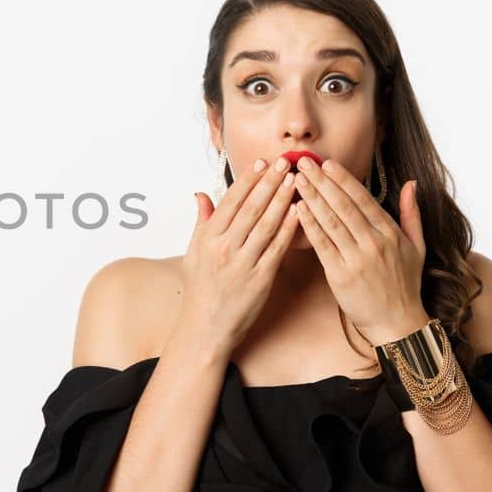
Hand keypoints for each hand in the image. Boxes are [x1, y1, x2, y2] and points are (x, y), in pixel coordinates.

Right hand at [173, 156, 301, 352]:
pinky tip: (299, 212)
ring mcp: (243, 263)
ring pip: (266, 224)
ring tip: (295, 180)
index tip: (260, 162)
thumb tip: (201, 195)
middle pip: (251, 208)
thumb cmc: (200, 291)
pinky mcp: (261, 279)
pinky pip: (278, 248)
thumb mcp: (192, 254)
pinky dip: (289, 228)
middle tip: (283, 163)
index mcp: (208, 239)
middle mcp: (224, 248)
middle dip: (268, 182)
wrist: (206, 328)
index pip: (230, 201)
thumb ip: (200, 222)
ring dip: (282, 200)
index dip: (247, 180)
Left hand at [290, 157, 429, 343]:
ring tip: (295, 180)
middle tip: (302, 162)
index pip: (363, 199)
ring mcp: (358, 258)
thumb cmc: (405, 285)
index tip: (326, 163)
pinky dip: (309, 225)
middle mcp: (375, 242)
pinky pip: (322, 244)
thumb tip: (411, 183)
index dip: (343, 179)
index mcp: (391, 233)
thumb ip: (412, 214)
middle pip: (344, 205)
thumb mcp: (417, 247)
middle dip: (321, 181)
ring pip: (331, 221)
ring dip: (312, 197)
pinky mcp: (341, 274)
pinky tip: (297, 209)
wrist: (397, 322)